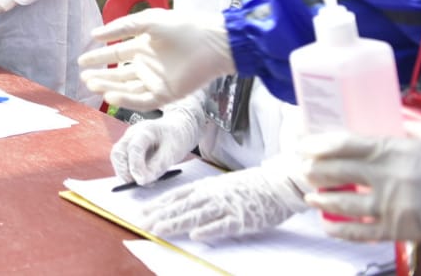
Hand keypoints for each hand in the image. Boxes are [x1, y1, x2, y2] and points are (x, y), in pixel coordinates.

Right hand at [78, 10, 233, 110]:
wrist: (212, 42)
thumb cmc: (182, 27)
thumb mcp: (147, 21)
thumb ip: (120, 27)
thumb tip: (94, 34)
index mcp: (143, 47)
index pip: (115, 55)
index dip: (98, 58)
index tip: (81, 61)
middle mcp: (147, 66)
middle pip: (118, 75)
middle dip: (100, 76)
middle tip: (83, 77)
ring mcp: (156, 81)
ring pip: (126, 89)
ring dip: (108, 87)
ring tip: (91, 84)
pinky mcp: (166, 94)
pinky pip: (142, 100)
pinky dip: (126, 100)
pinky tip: (110, 95)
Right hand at [111, 94, 203, 185]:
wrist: (177, 128)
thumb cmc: (176, 139)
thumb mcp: (173, 152)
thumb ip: (158, 166)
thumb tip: (142, 181)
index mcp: (147, 130)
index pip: (135, 147)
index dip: (135, 166)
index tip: (141, 182)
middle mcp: (132, 133)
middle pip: (118, 152)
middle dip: (124, 172)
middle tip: (136, 185)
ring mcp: (127, 139)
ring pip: (117, 158)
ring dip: (125, 174)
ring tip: (141, 182)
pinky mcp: (127, 148)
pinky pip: (121, 161)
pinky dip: (127, 172)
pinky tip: (140, 178)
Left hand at [141, 157, 308, 240]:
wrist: (278, 183)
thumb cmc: (250, 186)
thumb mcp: (222, 185)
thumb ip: (204, 194)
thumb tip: (185, 204)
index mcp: (207, 186)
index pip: (177, 195)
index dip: (159, 204)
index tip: (143, 211)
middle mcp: (212, 194)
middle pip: (182, 206)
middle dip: (160, 215)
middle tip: (142, 224)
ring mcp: (226, 206)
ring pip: (196, 215)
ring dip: (176, 223)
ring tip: (159, 230)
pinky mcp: (242, 218)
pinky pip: (223, 225)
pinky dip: (209, 230)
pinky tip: (195, 236)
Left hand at [301, 125, 420, 247]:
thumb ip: (408, 131)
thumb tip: (393, 121)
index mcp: (393, 149)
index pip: (344, 143)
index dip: (318, 144)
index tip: (304, 145)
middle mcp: (385, 176)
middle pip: (337, 171)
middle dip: (315, 170)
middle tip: (303, 169)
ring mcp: (389, 204)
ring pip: (343, 202)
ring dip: (322, 199)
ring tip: (312, 196)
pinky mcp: (398, 228)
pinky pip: (362, 231)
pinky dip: (342, 230)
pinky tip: (330, 227)